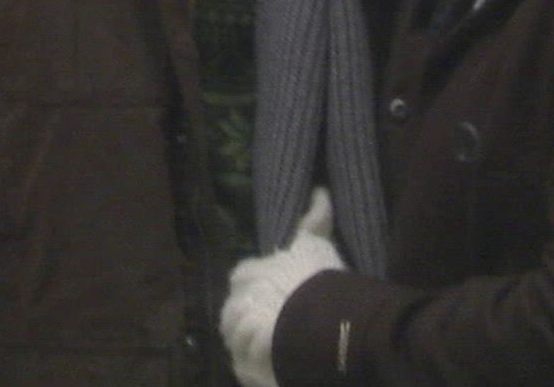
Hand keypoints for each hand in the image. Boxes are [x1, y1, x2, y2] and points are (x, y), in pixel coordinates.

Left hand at [221, 187, 344, 386]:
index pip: (242, 276)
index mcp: (250, 271)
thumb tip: (320, 190)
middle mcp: (240, 297)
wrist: (317, 310)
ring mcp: (242, 326)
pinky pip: (245, 359)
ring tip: (262, 346)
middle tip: (264, 323)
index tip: (263, 293)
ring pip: (236, 334)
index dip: (250, 285)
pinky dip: (252, 360)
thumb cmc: (316, 274)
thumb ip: (316, 218)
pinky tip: (264, 363)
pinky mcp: (248, 352)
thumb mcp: (316, 242)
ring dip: (246, 338)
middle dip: (243, 313)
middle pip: (233, 307)